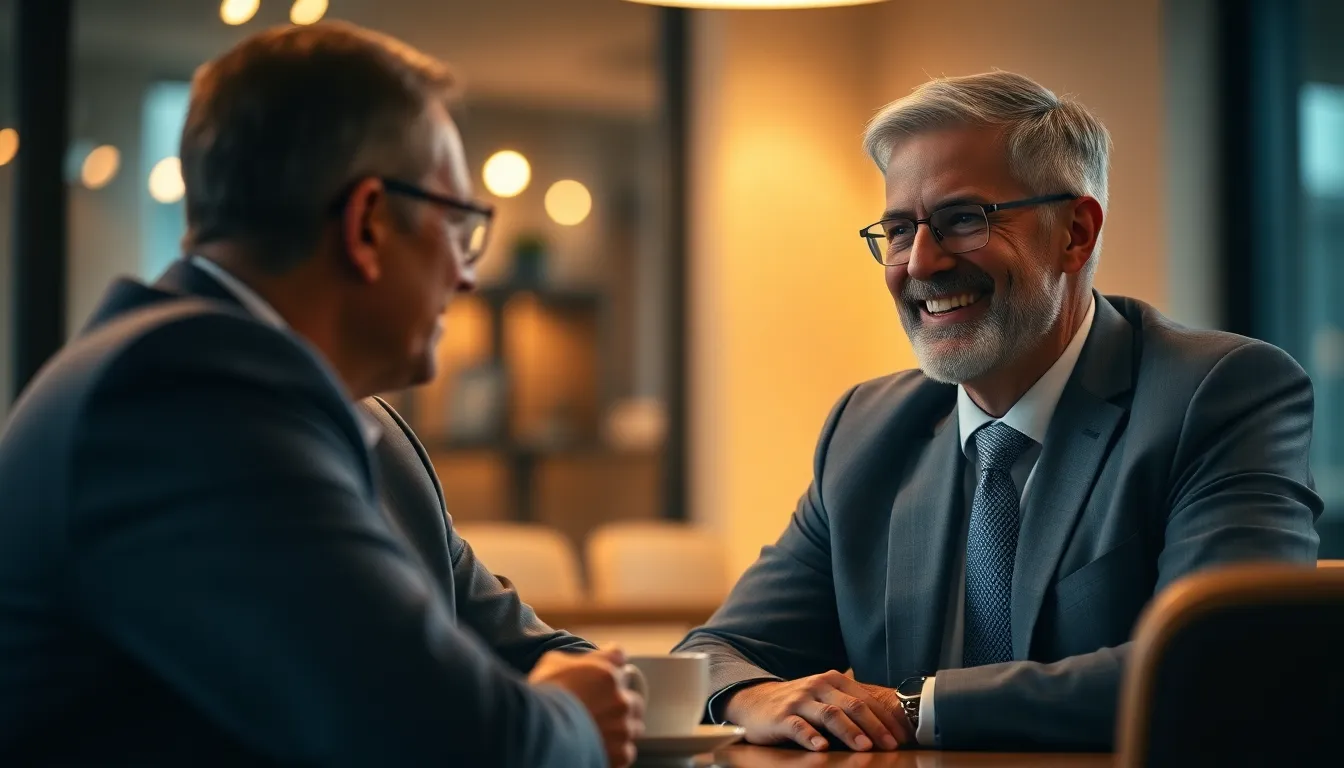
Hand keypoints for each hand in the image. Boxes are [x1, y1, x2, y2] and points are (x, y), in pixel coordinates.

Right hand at [528, 647, 643, 767]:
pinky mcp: (620, 752)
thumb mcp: (552, 663)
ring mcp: (623, 727)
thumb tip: (580, 661)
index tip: (603, 674)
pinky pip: (627, 751)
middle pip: (633, 698)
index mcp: (607, 673)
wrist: (538, 731)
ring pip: (633, 726)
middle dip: (620, 703)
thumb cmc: (542, 697)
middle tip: (600, 711)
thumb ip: (574, 659)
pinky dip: (616, 751)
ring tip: (600, 732)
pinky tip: (599, 748)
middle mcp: (620, 698)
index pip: (619, 659)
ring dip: (621, 728)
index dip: (610, 666)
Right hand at [722, 670, 913, 751]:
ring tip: (864, 747)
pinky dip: (812, 737)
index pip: (865, 699)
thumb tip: (888, 725)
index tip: (901, 736)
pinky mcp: (781, 717)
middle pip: (852, 706)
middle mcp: (818, 686)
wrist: (755, 701)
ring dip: (849, 731)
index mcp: (833, 680)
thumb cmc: (799, 703)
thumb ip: (850, 705)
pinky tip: (822, 747)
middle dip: (874, 726)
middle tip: (890, 745)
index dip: (885, 718)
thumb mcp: (825, 696)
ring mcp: (799, 701)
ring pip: (829, 714)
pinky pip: (799, 727)